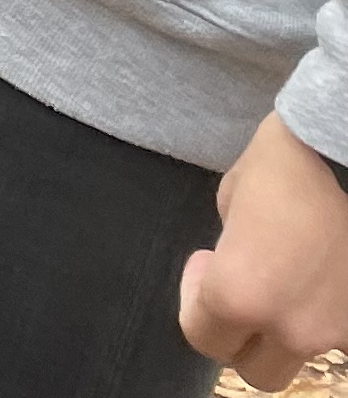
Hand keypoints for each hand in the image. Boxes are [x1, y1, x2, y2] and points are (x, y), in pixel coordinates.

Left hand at [185, 115, 347, 385]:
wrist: (343, 155)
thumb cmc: (279, 170)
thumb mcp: (229, 207)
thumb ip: (226, 254)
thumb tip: (232, 267)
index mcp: (238, 297)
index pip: (202, 340)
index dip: (193, 302)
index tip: (204, 263)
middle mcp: (290, 328)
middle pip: (254, 371)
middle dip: (240, 339)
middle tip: (238, 293)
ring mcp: (335, 331)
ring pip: (299, 354)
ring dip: (284, 329)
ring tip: (285, 277)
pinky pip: (332, 333)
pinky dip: (320, 314)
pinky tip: (316, 273)